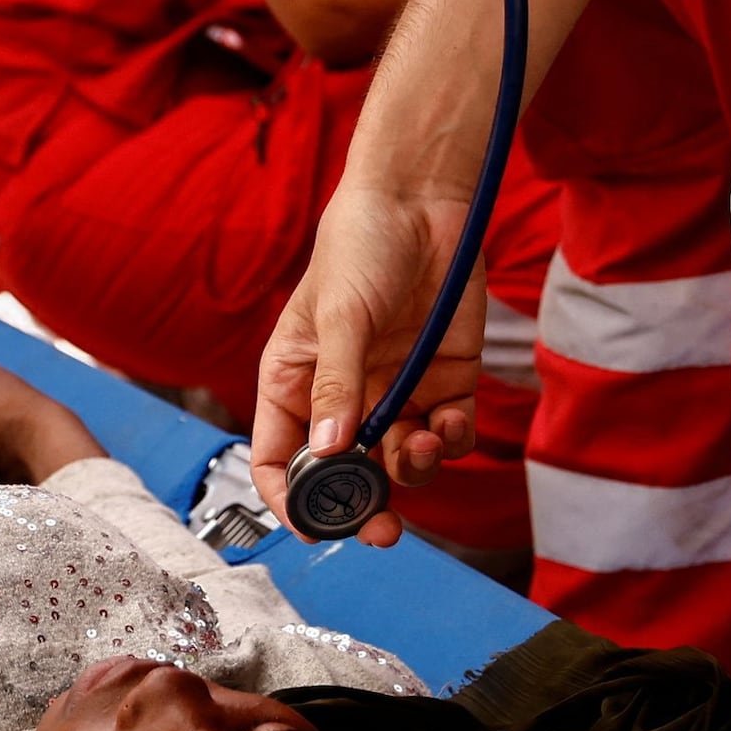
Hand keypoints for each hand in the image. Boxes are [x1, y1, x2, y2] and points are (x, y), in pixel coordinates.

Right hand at [248, 181, 485, 549]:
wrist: (425, 201)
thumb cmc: (360, 246)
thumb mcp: (339, 315)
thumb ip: (335, 386)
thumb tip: (328, 452)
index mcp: (295, 382)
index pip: (280, 459)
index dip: (293, 501)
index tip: (317, 528)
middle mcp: (343, 398)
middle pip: (346, 476)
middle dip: (364, 506)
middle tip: (383, 529)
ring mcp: (395, 393)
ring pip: (400, 463)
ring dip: (412, 470)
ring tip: (420, 442)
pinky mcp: (443, 382)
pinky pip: (447, 435)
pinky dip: (450, 441)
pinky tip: (448, 422)